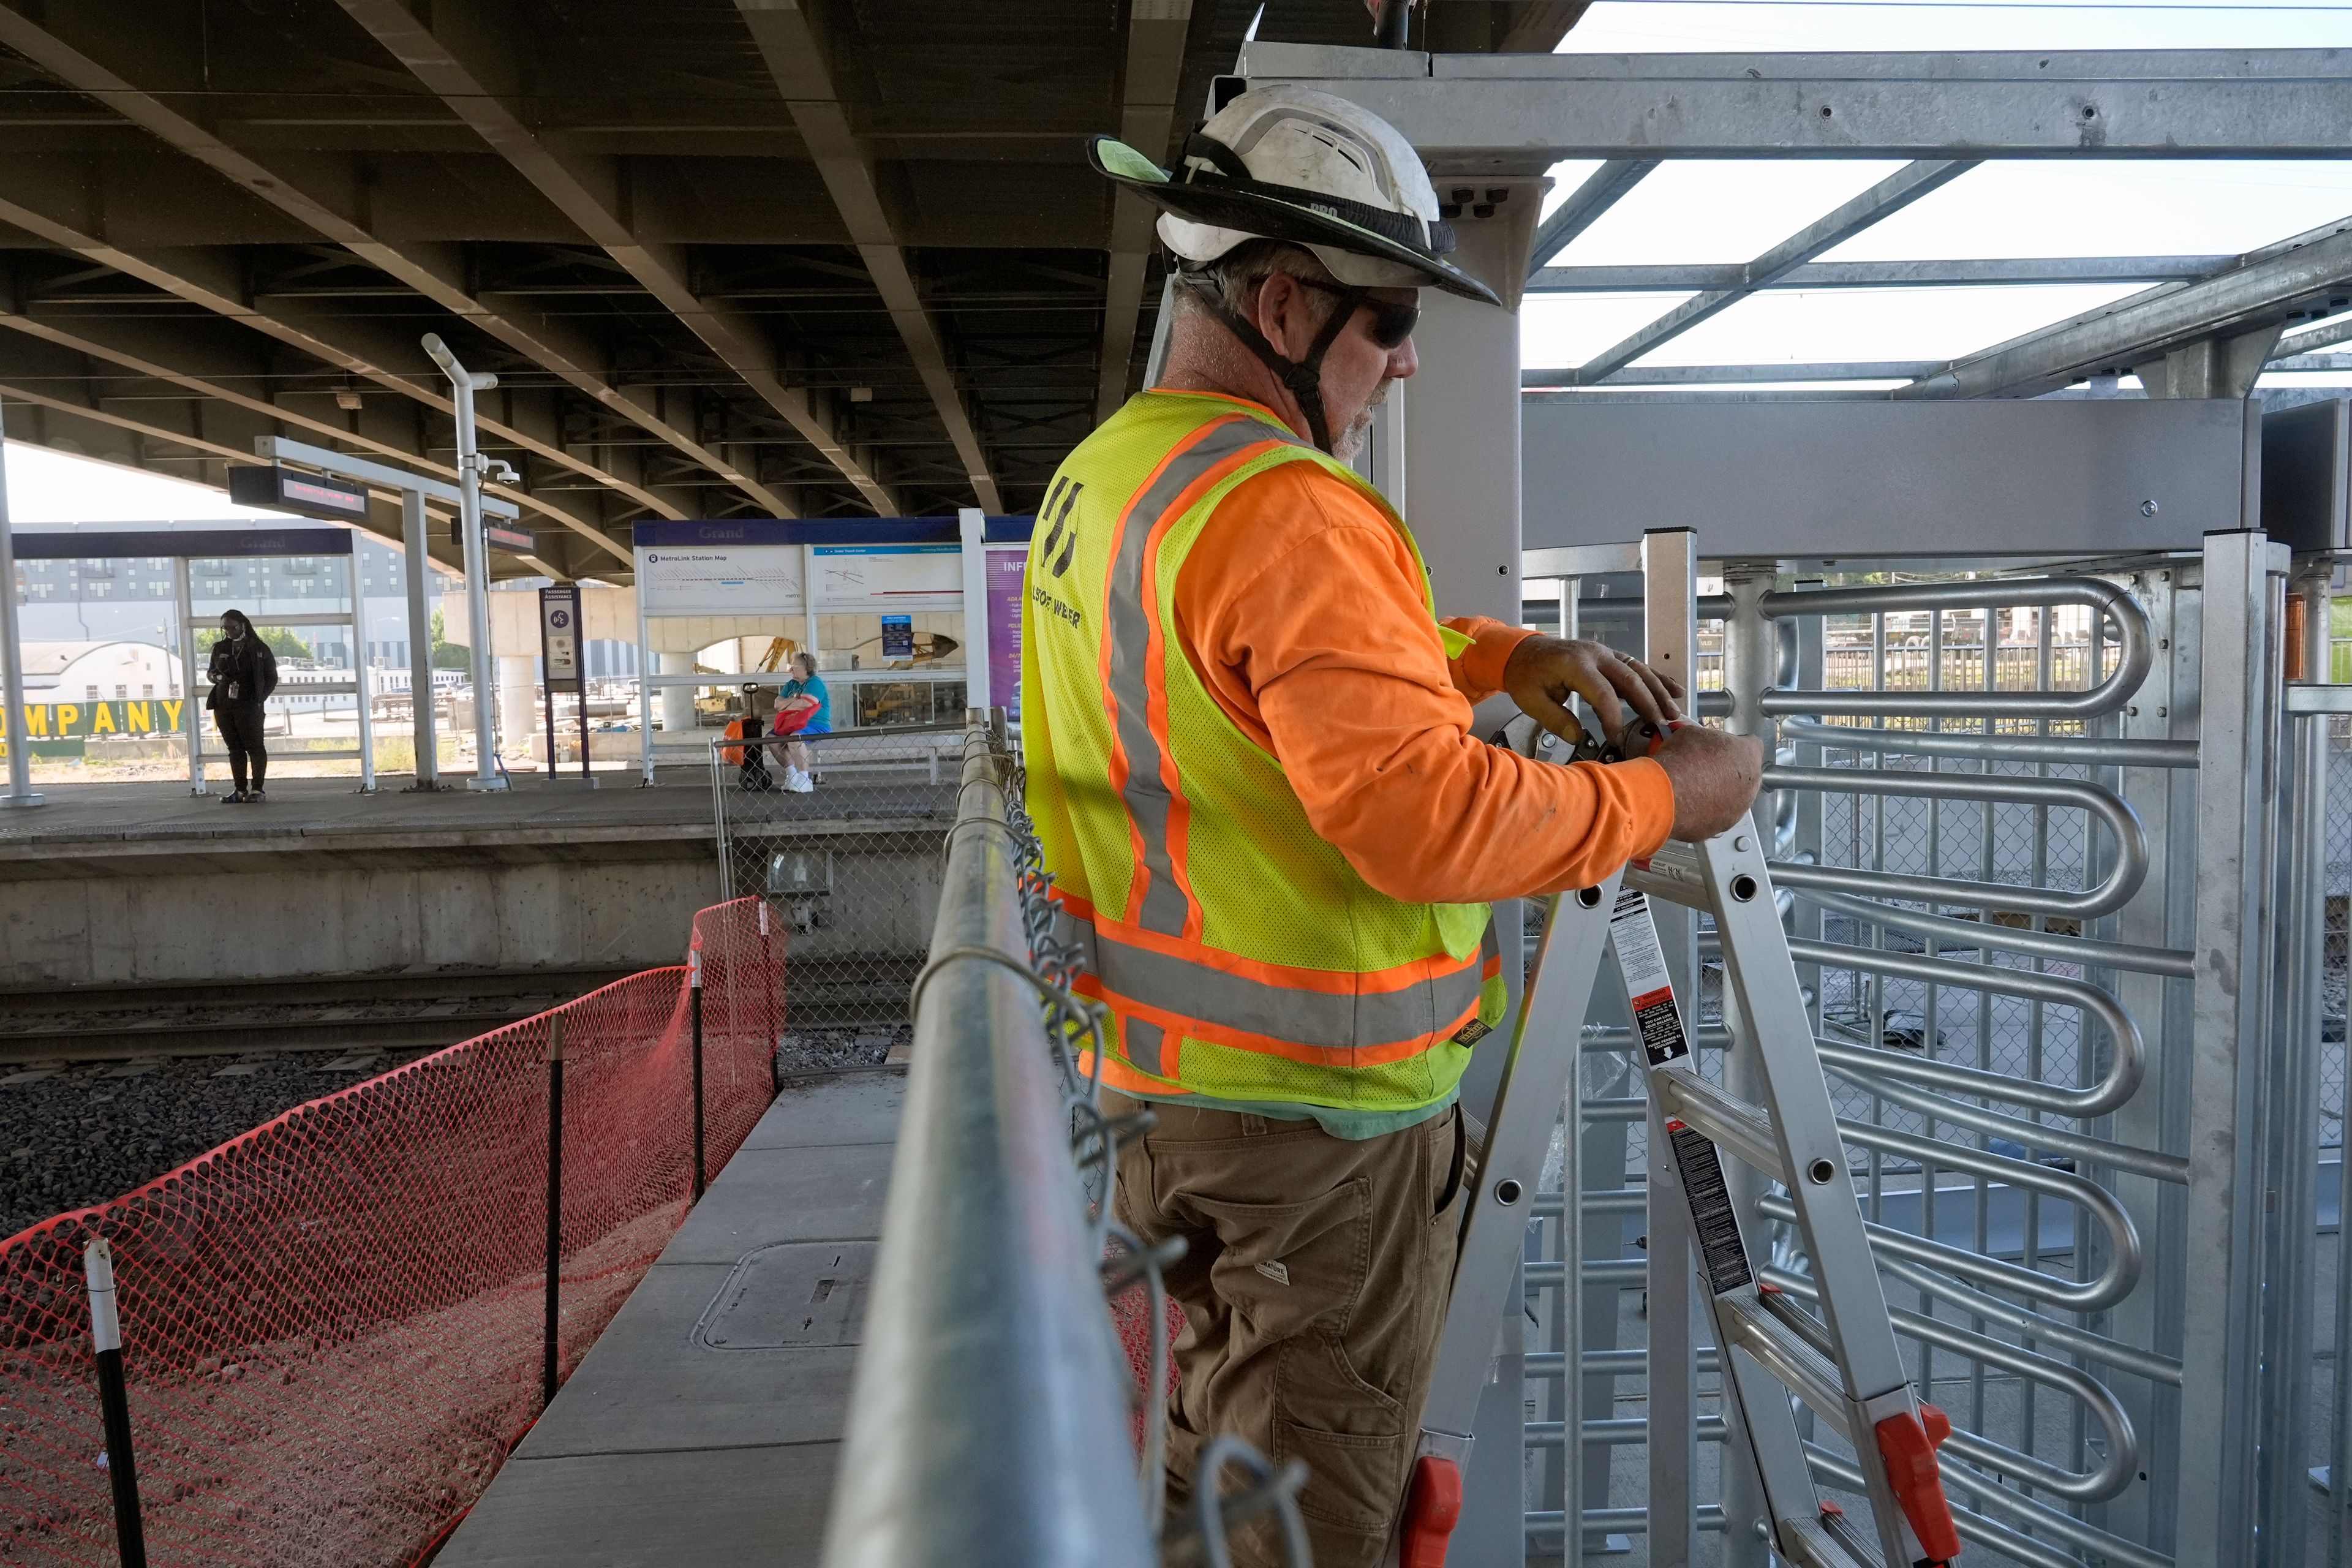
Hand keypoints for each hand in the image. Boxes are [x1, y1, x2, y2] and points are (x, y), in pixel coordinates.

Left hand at [1502, 636, 1681, 740]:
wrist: (1521, 652)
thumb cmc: (1525, 675)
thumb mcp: (1531, 701)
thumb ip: (1555, 719)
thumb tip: (1578, 737)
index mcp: (1575, 664)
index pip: (1602, 692)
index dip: (1612, 716)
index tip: (1615, 736)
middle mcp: (1595, 654)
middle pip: (1629, 678)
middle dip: (1648, 703)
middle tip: (1662, 725)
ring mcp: (1604, 653)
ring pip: (1639, 671)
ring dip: (1659, 691)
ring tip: (1673, 713)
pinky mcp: (1609, 656)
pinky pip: (1637, 666)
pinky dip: (1656, 678)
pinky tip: (1675, 690)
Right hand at [1650, 724, 1765, 842]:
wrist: (1666, 794)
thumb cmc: (1682, 760)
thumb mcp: (1692, 734)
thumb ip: (1706, 739)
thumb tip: (1700, 743)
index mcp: (1748, 755)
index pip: (1753, 745)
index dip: (1737, 744)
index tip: (1723, 747)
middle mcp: (1751, 784)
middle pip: (1746, 775)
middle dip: (1729, 771)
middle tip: (1706, 768)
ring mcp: (1739, 809)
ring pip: (1734, 799)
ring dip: (1720, 793)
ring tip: (1695, 789)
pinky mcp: (1722, 826)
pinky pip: (1718, 816)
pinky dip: (1707, 811)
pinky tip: (1690, 804)